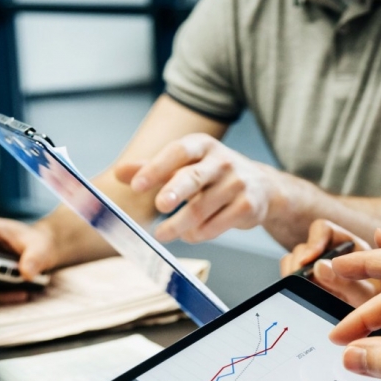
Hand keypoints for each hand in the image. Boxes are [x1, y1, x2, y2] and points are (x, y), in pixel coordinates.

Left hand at [115, 134, 280, 243]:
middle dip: (175, 192)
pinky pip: (216, 225)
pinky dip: (198, 234)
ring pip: (201, 209)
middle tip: (160, 205)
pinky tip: (190, 234)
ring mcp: (237, 184)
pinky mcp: (247, 206)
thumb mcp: (185, 164)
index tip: (136, 185)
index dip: (156, 167)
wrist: (261, 187)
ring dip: (178, 225)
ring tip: (163, 234)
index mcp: (203, 145)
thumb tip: (119, 172)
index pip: (177, 152)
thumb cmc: (213, 174)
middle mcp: (222, 161)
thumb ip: (153, 168)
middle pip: (193, 177)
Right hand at [279, 220, 378, 305]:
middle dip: (298, 266)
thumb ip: (346, 283)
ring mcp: (314, 266)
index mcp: (347, 245)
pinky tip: (301, 297)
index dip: (313, 242)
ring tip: (302, 293)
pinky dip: (291, 286)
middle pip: (303, 248)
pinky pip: (289, 278)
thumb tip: (318, 267)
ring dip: (293, 277)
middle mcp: (328, 252)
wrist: (369, 319)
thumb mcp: (365, 295)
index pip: (323, 230)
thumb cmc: (374, 302)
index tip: (307, 261)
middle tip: (299, 284)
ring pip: (292, 262)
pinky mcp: (305, 281)